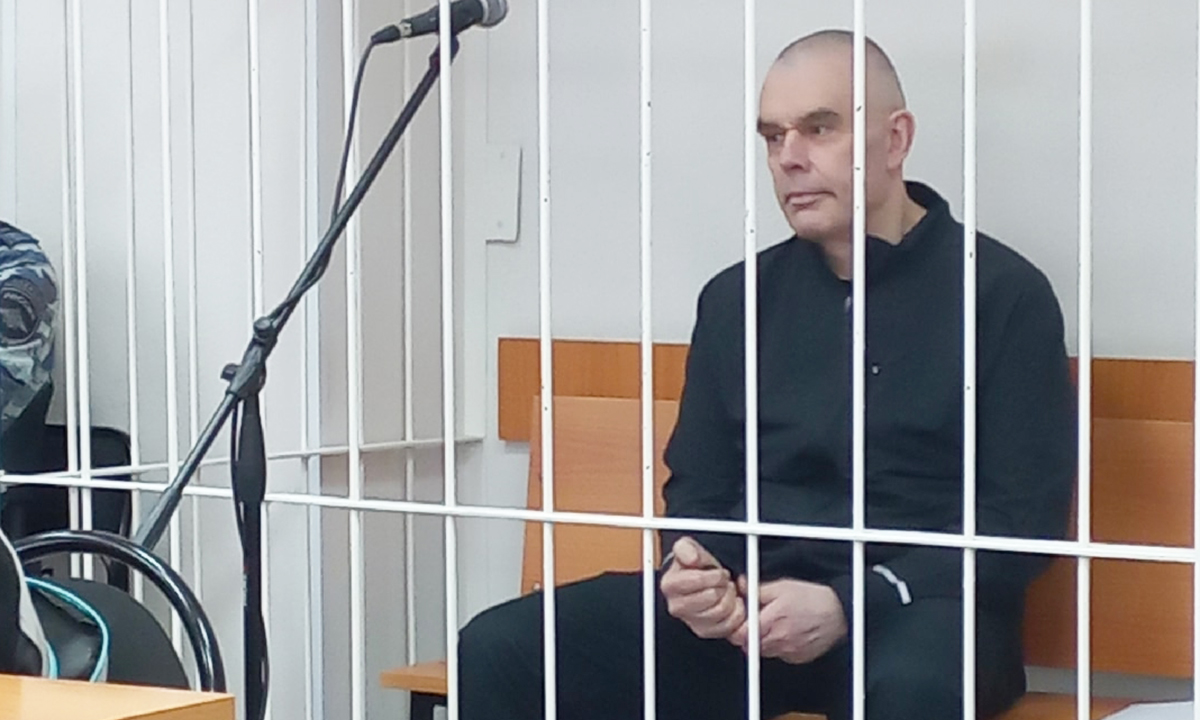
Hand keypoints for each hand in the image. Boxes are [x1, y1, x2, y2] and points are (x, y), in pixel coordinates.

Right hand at [659, 537, 746, 639]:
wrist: (702, 582)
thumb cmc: (695, 567)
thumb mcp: (687, 548)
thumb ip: (685, 548)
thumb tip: (691, 557)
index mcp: (670, 585)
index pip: (698, 580)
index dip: (713, 574)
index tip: (717, 572)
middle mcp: (677, 607)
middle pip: (711, 597)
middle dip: (723, 585)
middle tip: (723, 581)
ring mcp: (692, 622)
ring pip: (722, 611)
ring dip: (730, 597)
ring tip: (725, 590)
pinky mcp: (706, 632)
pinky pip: (730, 625)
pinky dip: (736, 612)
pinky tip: (731, 603)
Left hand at [730, 578, 847, 663]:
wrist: (839, 613)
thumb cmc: (813, 598)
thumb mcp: (782, 586)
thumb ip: (757, 590)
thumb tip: (741, 585)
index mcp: (771, 621)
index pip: (741, 636)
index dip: (736, 629)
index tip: (740, 621)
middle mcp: (778, 640)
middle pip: (750, 646)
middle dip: (749, 635)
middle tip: (757, 622)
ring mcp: (788, 651)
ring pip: (764, 651)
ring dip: (764, 641)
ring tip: (775, 625)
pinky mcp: (797, 658)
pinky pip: (780, 655)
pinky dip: (779, 646)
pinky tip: (788, 633)